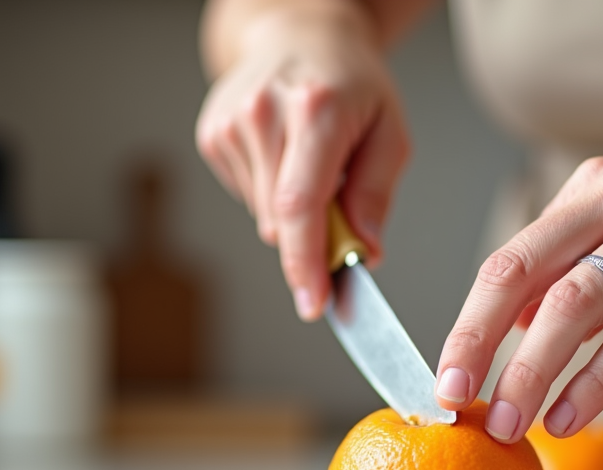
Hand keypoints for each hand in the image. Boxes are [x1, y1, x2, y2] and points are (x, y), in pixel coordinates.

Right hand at [196, 6, 409, 319]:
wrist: (299, 35)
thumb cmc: (352, 84)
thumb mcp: (389, 132)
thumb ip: (376, 194)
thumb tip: (365, 250)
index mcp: (315, 110)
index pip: (300, 205)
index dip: (304, 262)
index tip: (313, 302)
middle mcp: (264, 113)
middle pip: (280, 221)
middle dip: (312, 239)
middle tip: (338, 206)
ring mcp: (230, 124)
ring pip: (263, 217)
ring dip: (291, 213)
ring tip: (309, 163)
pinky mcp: (212, 136)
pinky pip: (247, 198)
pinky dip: (270, 194)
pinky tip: (282, 157)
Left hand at [434, 135, 602, 441]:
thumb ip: (568, 271)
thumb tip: (513, 328)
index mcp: (586, 192)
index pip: (508, 261)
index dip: (468, 324)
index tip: (444, 380)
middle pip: (527, 276)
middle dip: (483, 346)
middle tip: (461, 405)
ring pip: (581, 303)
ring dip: (537, 370)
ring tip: (514, 424)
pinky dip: (602, 377)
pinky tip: (573, 413)